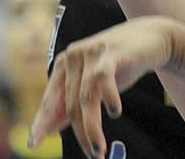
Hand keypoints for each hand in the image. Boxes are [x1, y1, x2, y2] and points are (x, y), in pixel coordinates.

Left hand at [29, 16, 183, 158]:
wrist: (151, 37)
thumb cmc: (118, 65)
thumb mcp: (93, 84)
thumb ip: (73, 101)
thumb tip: (51, 128)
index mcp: (63, 65)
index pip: (50, 100)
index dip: (41, 122)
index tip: (33, 144)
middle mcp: (72, 57)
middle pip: (71, 104)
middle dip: (80, 134)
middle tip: (92, 155)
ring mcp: (90, 52)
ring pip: (86, 98)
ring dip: (93, 127)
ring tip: (99, 150)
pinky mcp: (111, 51)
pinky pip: (104, 78)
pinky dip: (109, 97)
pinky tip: (115, 113)